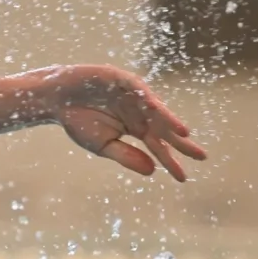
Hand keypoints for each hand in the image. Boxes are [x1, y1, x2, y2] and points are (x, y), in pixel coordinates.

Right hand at [33, 65, 206, 180]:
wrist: (56, 98)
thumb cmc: (78, 120)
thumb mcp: (103, 146)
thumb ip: (126, 156)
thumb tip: (153, 171)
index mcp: (135, 127)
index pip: (158, 146)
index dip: (170, 161)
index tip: (183, 179)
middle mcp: (139, 111)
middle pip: (164, 129)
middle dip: (181, 143)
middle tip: (201, 157)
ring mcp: (132, 95)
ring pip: (156, 110)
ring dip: (170, 121)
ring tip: (184, 135)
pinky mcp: (122, 79)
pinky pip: (138, 90)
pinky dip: (148, 99)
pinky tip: (157, 110)